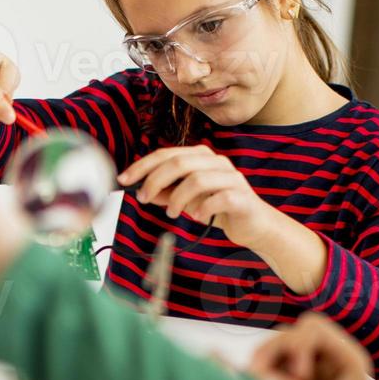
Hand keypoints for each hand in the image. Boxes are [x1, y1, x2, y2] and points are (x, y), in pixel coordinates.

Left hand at [118, 146, 286, 251]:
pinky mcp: (242, 197)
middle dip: (156, 181)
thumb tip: (142, 191)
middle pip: (180, 162)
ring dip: (177, 198)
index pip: (166, 154)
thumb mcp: (186, 200)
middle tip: (144, 199)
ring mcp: (231, 178)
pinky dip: (203, 208)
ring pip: (197, 179)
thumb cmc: (219, 208)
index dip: (142, 166)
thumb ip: (166, 193)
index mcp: (201, 157)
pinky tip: (197, 218)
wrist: (254, 225)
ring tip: (172, 213)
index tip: (124, 179)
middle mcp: (217, 162)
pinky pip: (219, 198)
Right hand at [247, 314, 373, 379]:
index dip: (298, 344)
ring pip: (271, 351)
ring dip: (259, 366)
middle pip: (287, 334)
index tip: (300, 376)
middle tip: (257, 379)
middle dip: (270, 353)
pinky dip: (256, 379)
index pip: (313, 328)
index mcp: (346, 360)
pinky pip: (264, 370)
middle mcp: (325, 360)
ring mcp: (305, 372)